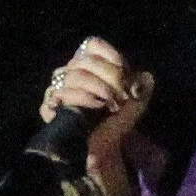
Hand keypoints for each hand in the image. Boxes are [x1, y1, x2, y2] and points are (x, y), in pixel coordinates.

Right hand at [39, 37, 154, 195]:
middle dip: (109, 75)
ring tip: (111, 102)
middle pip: (84, 60)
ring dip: (99, 87)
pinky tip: (97, 107)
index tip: (125, 70)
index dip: (110, 55)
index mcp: (89, 67)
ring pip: (75, 75)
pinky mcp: (49, 107)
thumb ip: (141, 90)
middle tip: (122, 93)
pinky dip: (84, 98)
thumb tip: (147, 76)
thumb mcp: (134, 106)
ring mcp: (57, 90)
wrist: (102, 150)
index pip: (92, 45)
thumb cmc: (115, 123)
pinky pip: (61, 93)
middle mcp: (69, 74)